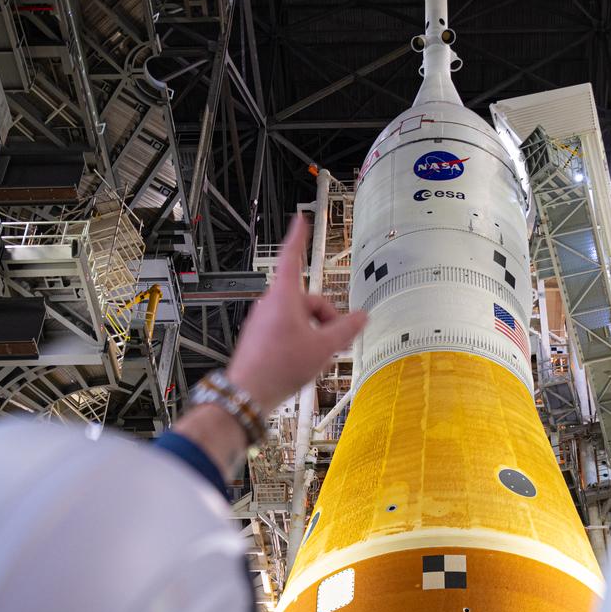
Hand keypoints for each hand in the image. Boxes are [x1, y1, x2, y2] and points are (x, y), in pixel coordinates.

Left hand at [228, 213, 367, 410]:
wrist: (248, 392)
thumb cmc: (278, 367)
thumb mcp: (323, 348)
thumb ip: (346, 329)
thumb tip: (362, 317)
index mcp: (284, 296)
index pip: (292, 256)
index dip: (298, 236)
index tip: (300, 219)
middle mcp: (270, 304)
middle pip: (307, 299)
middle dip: (326, 318)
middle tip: (338, 341)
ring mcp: (263, 321)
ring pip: (299, 318)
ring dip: (315, 333)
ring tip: (320, 357)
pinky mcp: (260, 337)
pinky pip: (287, 331)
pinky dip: (301, 341)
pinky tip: (305, 363)